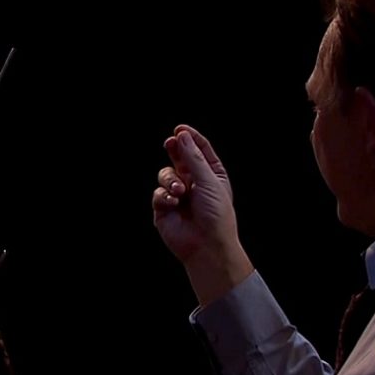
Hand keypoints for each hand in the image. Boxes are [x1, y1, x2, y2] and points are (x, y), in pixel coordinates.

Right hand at [152, 125, 253, 305]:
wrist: (206, 245)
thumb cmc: (216, 215)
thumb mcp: (208, 181)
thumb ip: (192, 157)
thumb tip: (181, 136)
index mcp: (211, 175)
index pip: (199, 150)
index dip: (190, 138)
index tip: (180, 129)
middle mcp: (194, 183)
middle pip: (179, 158)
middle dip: (174, 150)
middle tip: (169, 143)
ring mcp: (178, 195)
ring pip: (165, 174)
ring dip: (170, 180)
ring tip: (179, 192)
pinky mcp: (164, 208)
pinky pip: (158, 193)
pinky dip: (164, 196)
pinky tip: (173, 204)